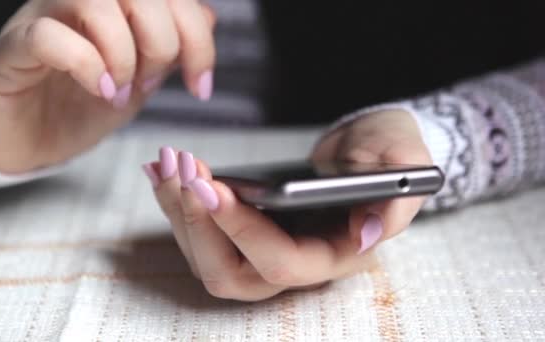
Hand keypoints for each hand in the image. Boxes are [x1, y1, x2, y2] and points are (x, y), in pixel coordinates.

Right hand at [0, 0, 215, 173]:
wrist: (27, 142)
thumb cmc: (79, 108)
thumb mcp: (140, 81)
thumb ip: (170, 51)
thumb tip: (206, 18)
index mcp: (114, 6)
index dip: (196, 36)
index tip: (199, 85)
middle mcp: (78, 2)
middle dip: (161, 42)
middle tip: (150, 84)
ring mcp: (43, 18)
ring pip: (94, 0)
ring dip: (123, 51)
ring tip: (121, 91)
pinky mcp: (13, 49)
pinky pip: (48, 36)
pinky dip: (86, 64)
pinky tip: (97, 91)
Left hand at [144, 110, 430, 300]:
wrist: (368, 149)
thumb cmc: (388, 152)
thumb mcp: (404, 160)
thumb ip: (396, 198)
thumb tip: (370, 234)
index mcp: (334, 253)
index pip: (280, 261)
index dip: (241, 229)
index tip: (209, 186)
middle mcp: (295, 264)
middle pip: (230, 273)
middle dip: (198, 224)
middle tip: (183, 171)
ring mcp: (265, 251)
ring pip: (205, 257)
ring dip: (177, 212)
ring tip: (166, 163)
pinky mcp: (245, 233)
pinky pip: (201, 233)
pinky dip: (174, 203)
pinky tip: (160, 170)